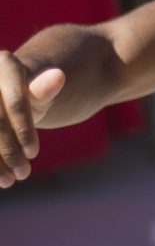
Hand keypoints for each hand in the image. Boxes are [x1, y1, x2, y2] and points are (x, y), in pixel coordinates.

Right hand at [0, 57, 64, 187]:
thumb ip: (45, 88)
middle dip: (9, 150)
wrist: (12, 95)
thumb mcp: (43, 93)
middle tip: (24, 174)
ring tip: (8, 181)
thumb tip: (59, 76)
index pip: (16, 103)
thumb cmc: (33, 94)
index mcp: (5, 64)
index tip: (35, 153)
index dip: (24, 130)